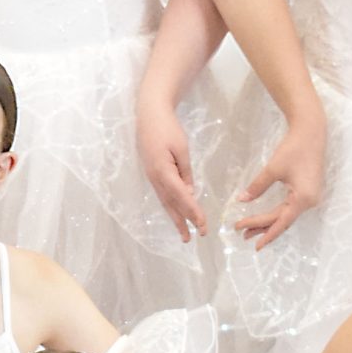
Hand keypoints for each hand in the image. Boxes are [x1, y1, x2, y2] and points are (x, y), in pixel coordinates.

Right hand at [136, 100, 206, 241]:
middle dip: (183, 222)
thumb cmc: (167, 128)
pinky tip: (176, 213)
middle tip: (194, 238)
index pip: (181, 197)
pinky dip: (170, 206)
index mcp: (162, 172)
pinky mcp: (152, 173)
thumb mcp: (181, 148)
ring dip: (175, 218)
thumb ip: (186, 171)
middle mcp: (155, 178)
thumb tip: (190, 192)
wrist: (148, 114)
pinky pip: (162, 194)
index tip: (203, 225)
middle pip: (171, 204)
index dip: (192, 212)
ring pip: (165, 202)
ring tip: (184, 234)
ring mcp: (151, 176)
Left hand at [229, 114, 324, 249]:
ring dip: (269, 222)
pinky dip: (278, 213)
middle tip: (242, 234)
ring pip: (287, 215)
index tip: (254, 245)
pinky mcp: (309, 191)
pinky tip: (267, 217)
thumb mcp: (273, 169)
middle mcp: (310, 201)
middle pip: (282, 219)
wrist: (311, 132)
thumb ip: (257, 187)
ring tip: (249, 230)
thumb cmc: (293, 149)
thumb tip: (242, 200)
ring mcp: (311, 197)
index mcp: (303, 199)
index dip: (265, 233)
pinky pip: (292, 208)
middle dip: (262, 227)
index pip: (280, 222)